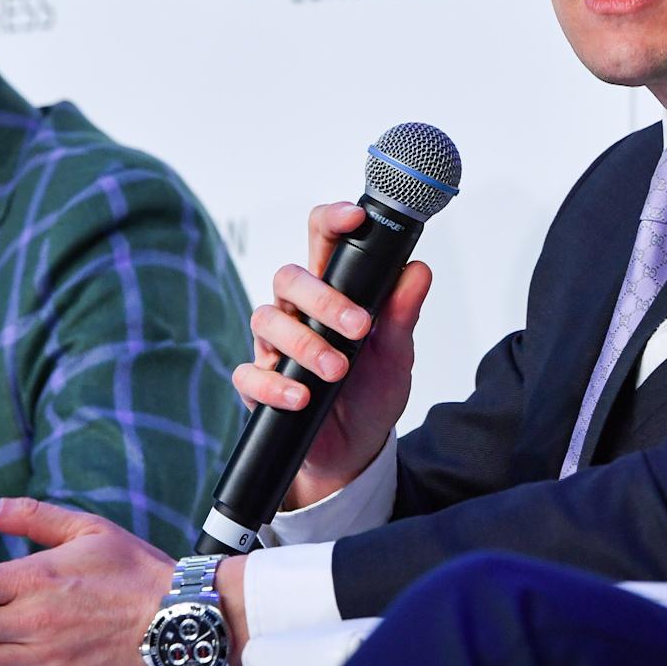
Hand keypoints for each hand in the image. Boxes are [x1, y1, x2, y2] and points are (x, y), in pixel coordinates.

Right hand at [232, 201, 432, 508]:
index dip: (333, 219)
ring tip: (337, 371)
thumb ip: (401, 314)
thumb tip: (418, 270)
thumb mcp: (396, 355)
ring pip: (266, 319)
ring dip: (305, 344)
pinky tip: (301, 397)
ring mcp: (274, 347)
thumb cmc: (373, 391)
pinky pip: (248, 374)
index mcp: (333, 291)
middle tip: (358, 327)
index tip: (355, 216)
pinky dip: (274, 385)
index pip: (323, 240)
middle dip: (323, 298)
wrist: (356, 449)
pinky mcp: (257, 384)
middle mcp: (298, 311)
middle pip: (290, 277)